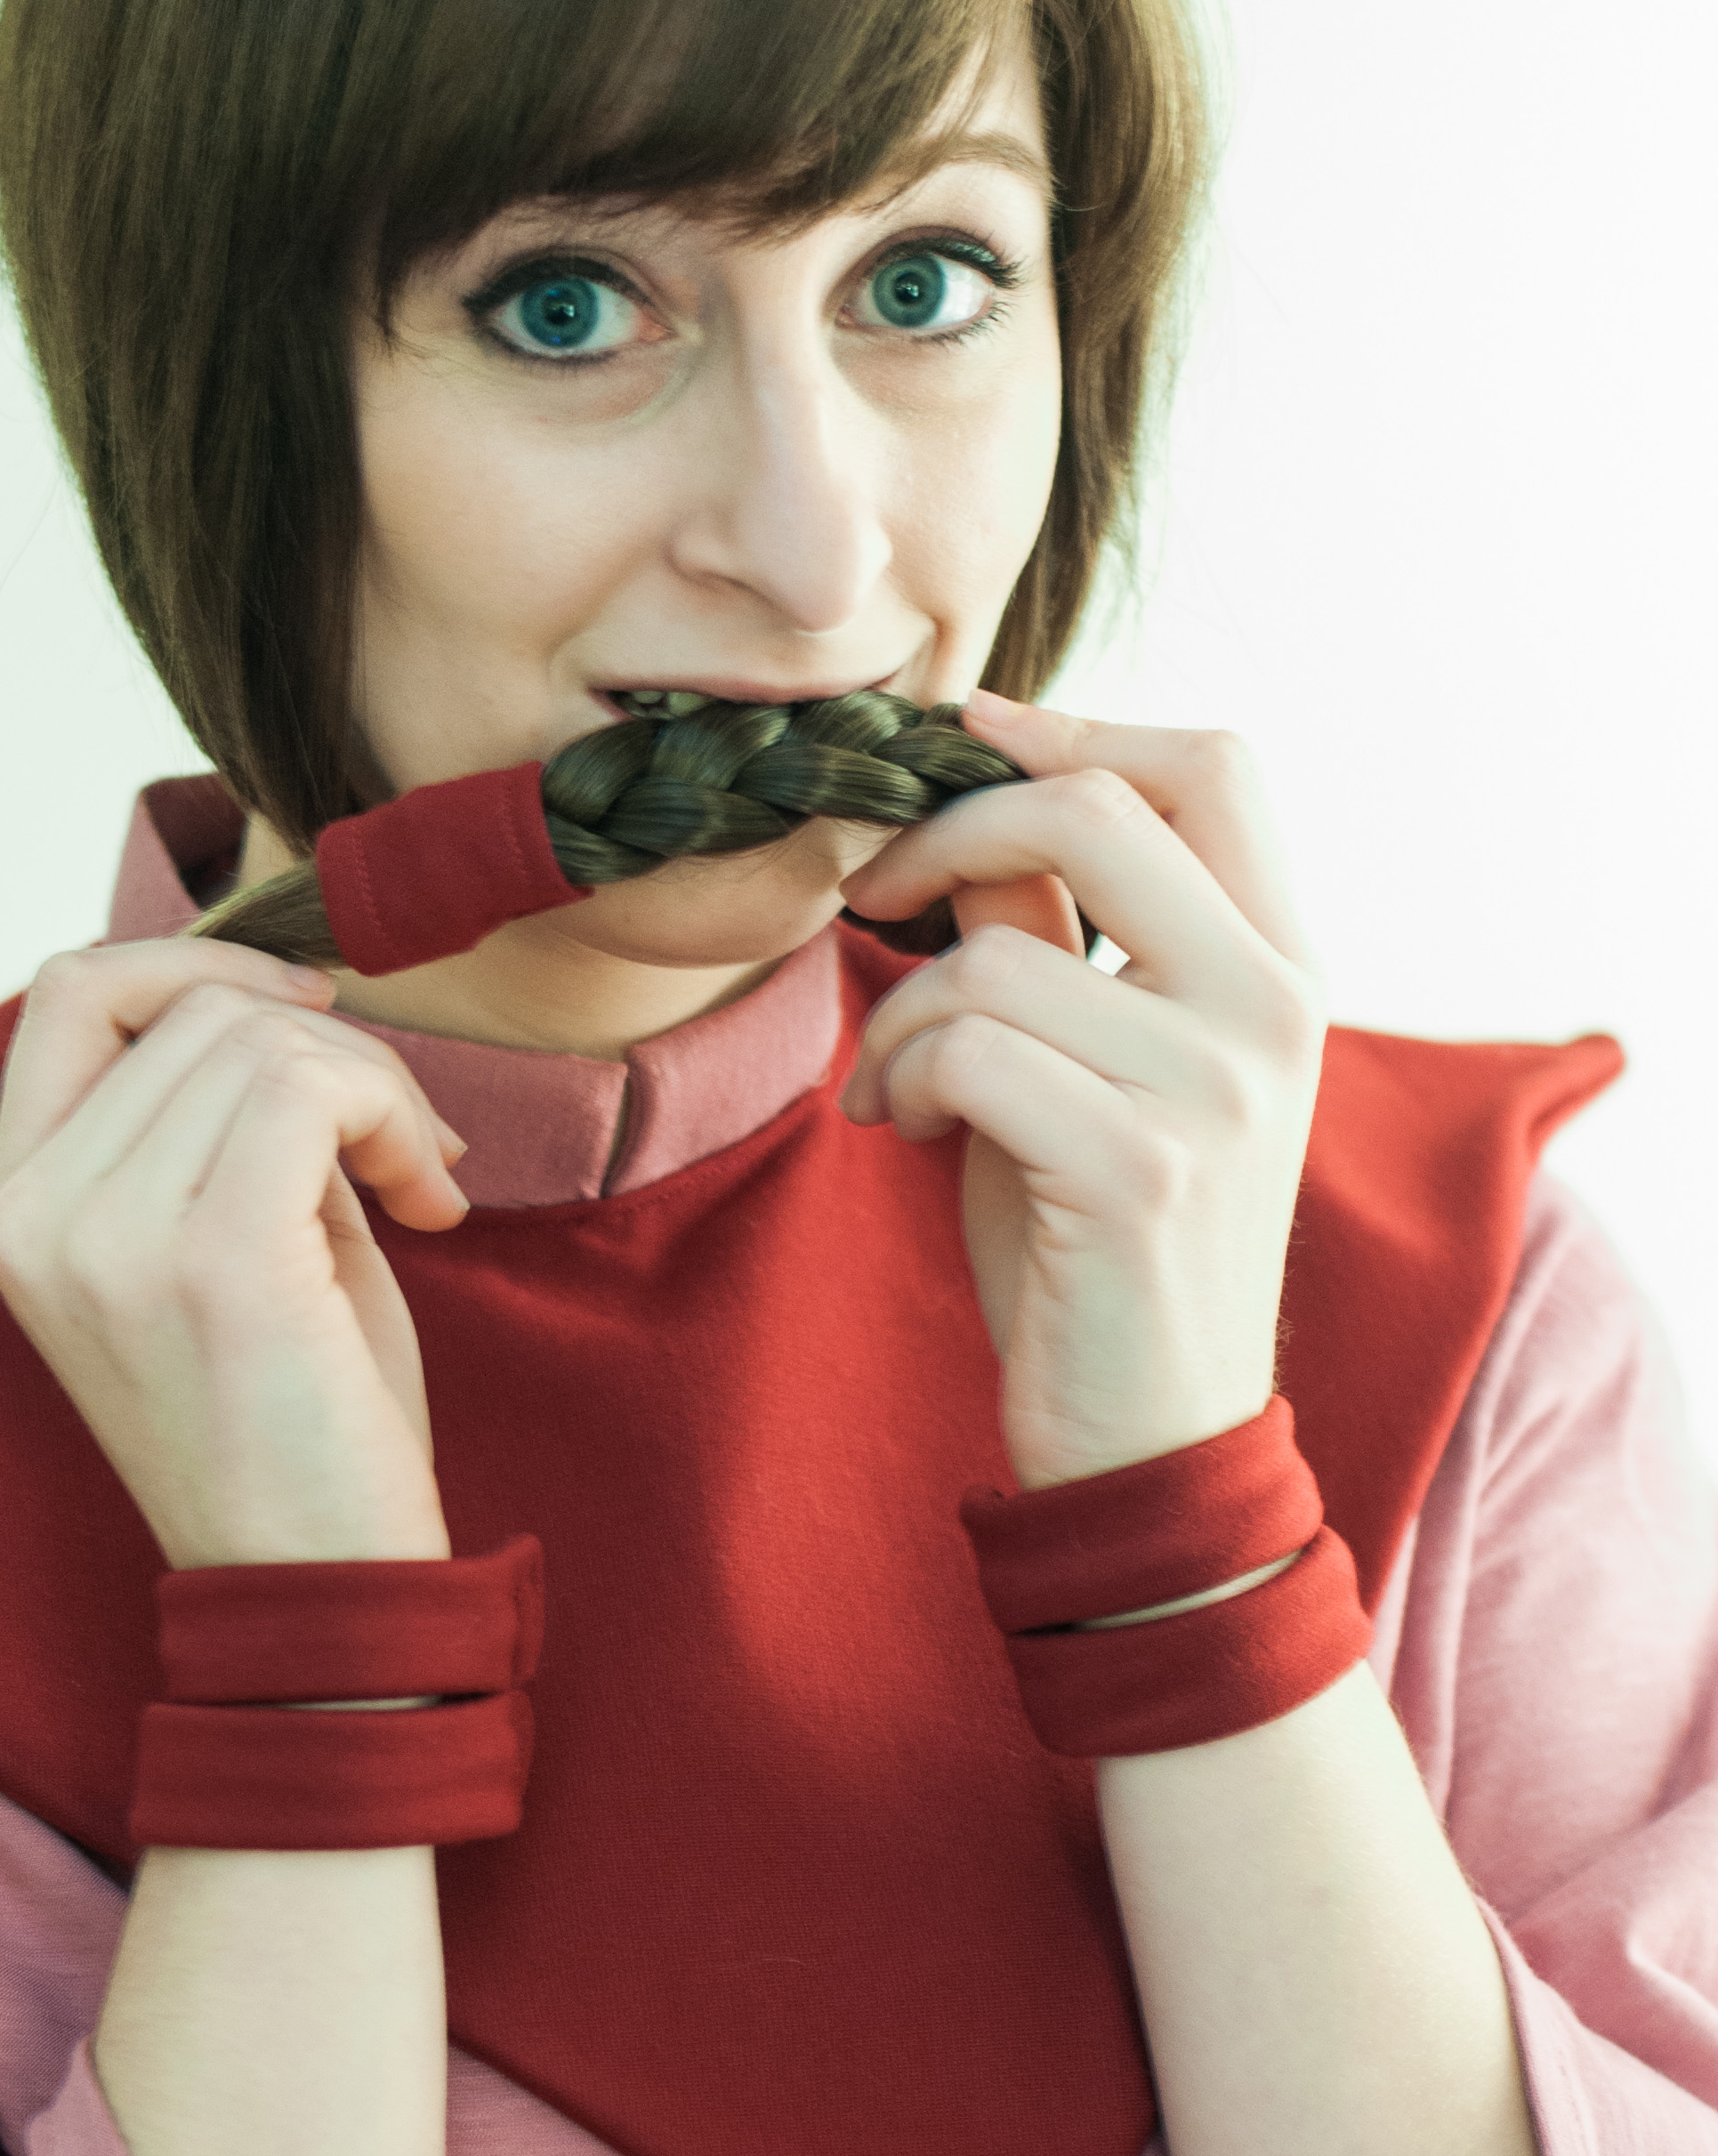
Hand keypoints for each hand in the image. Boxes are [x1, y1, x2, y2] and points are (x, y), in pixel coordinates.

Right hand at [0, 941, 468, 1566]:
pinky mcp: (211, 1260)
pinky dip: (395, 1117)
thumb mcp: (210, 1244)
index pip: (73, 992)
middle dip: (329, 1049)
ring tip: (415, 1183)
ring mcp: (108, 1238)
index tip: (308, 1020)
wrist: (318, 1593)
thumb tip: (279, 999)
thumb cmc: (289, 1424)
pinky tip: (432, 1200)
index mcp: (11, 1207)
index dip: (200, 964)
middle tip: (399, 1148)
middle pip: (194, 1007)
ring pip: (265, 1039)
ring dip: (377, 1091)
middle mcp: (34, 1215)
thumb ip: (208, 1123)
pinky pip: (313, 1089)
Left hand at [840, 696, 1326, 1490]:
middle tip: (874, 894)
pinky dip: (899, 1081)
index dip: (1072, 721)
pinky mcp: (1138, 1170)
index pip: (1209, 764)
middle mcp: (1271, 1010)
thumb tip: (966, 808)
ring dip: (900, 1015)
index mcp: (1281, 966)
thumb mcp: (1088, 1062)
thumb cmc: (1096, 1240)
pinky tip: (902, 1132)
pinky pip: (967, 1051)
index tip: (961, 736)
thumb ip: (1051, 938)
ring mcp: (1216, 1090)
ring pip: (995, 955)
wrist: (1147, 1434)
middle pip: (1097, 806)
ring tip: (896, 1087)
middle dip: (947, 831)